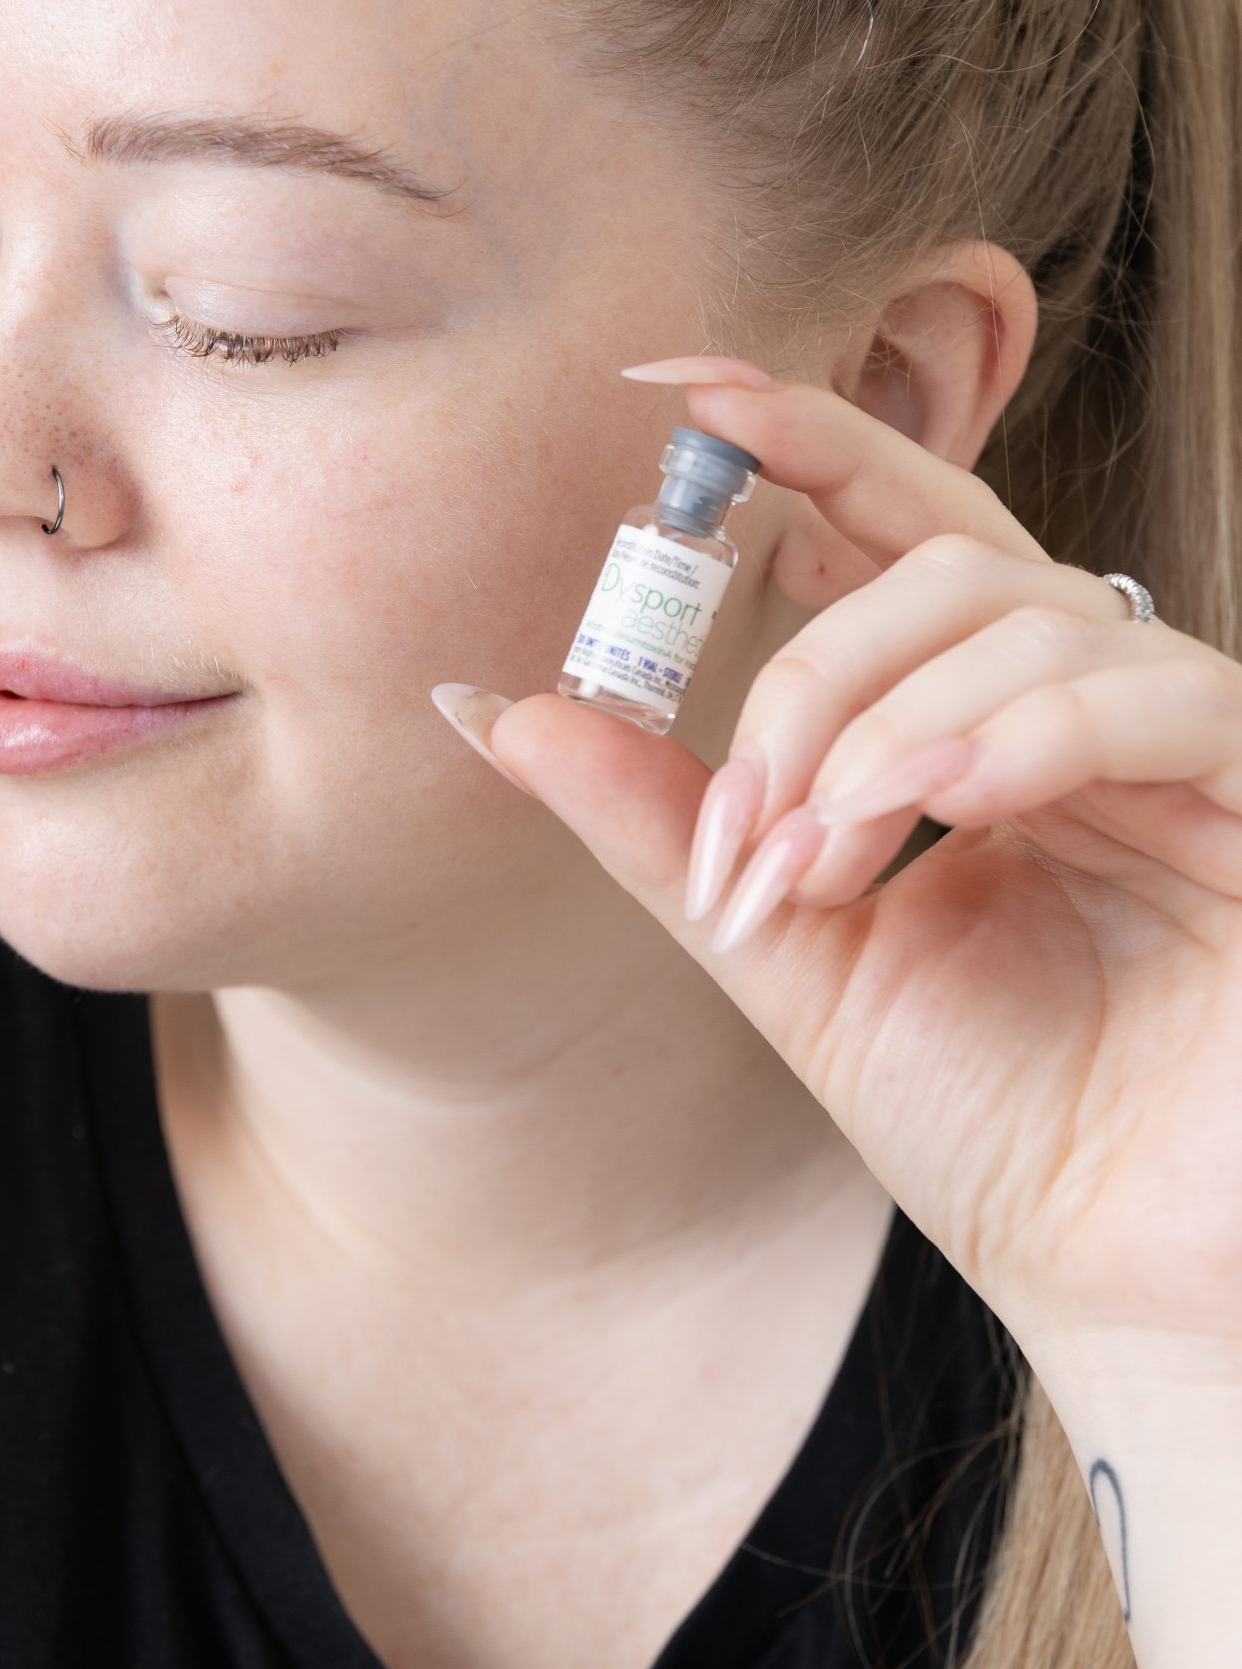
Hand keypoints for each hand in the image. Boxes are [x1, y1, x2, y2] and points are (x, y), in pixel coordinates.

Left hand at [433, 354, 1241, 1385]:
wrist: (1121, 1280)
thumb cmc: (991, 1119)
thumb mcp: (792, 951)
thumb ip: (666, 824)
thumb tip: (496, 709)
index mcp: (981, 717)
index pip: (897, 528)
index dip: (803, 437)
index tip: (674, 388)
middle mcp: (1087, 703)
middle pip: (950, 557)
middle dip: (816, 663)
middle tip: (751, 813)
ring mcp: (1186, 744)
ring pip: (1033, 616)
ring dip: (892, 722)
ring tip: (826, 858)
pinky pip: (1163, 697)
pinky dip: (1029, 729)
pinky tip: (946, 800)